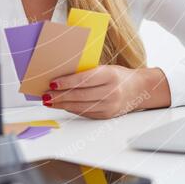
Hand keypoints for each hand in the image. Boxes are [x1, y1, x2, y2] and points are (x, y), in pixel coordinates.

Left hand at [42, 65, 171, 118]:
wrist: (139, 89)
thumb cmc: (119, 75)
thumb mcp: (106, 68)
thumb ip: (87, 72)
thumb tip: (62, 76)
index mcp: (110, 75)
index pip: (84, 79)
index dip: (66, 82)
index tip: (52, 83)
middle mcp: (111, 92)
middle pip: (80, 95)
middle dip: (59, 96)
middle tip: (45, 95)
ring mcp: (110, 106)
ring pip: (80, 106)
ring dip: (62, 104)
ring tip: (49, 101)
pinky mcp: (107, 115)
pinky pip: (85, 113)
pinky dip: (72, 109)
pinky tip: (62, 105)